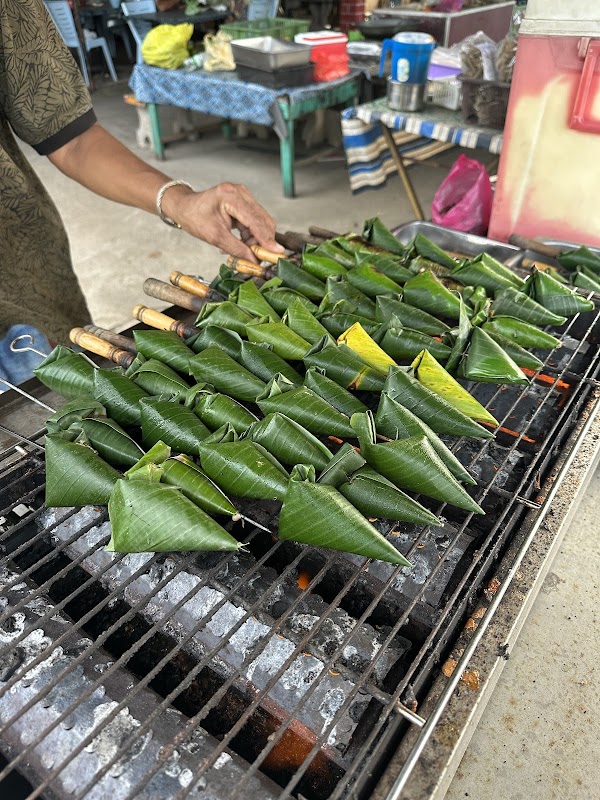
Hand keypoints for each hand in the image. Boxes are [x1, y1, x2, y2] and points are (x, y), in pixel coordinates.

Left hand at [162, 182, 284, 261]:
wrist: (185, 207)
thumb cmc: (195, 218)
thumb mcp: (214, 237)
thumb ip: (236, 249)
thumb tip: (254, 261)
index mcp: (231, 196)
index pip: (256, 220)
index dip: (267, 239)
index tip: (276, 253)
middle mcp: (241, 192)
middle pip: (263, 220)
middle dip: (261, 241)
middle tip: (255, 257)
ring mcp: (244, 195)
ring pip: (261, 222)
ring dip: (255, 239)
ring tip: (242, 248)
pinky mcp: (244, 201)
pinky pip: (255, 221)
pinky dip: (251, 234)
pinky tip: (240, 241)